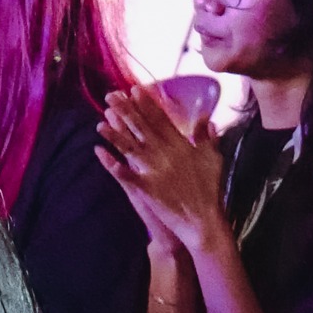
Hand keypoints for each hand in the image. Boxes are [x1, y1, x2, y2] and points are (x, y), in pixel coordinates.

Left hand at [97, 85, 228, 254]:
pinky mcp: (146, 189)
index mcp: (181, 146)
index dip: (146, 104)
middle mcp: (166, 155)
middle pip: (142, 128)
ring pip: (130, 147)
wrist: (204, 222)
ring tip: (100, 122)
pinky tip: (99, 152)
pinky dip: (111, 163)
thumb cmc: (211, 191)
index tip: (134, 89)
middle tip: (111, 96)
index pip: (161, 119)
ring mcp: (155, 171)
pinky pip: (125, 174)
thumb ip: (208, 138)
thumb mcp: (214, 159)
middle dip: (126, 110)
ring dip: (114, 134)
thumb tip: (206, 119)